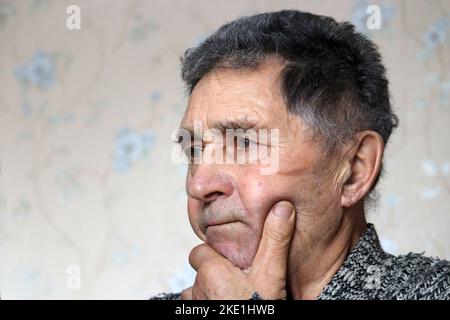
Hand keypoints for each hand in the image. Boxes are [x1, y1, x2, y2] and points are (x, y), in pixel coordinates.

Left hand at [181, 201, 295, 299]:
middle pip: (199, 274)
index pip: (199, 252)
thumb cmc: (261, 308)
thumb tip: (283, 207)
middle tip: (236, 281)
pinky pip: (195, 308)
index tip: (230, 259)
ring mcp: (195, 308)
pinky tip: (227, 307)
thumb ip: (276, 240)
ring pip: (195, 294)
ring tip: (231, 299)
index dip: (213, 253)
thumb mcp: (272, 273)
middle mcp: (196, 289)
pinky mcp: (195, 318)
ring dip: (208, 294)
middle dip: (213, 275)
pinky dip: (206, 306)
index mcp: (211, 271)